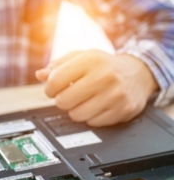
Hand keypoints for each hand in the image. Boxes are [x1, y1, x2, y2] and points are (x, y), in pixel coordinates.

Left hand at [36, 50, 158, 126]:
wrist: (138, 74)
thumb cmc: (104, 66)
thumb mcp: (81, 57)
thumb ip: (58, 65)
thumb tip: (40, 75)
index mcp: (91, 60)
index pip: (54, 81)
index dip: (49, 88)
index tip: (54, 88)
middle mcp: (105, 76)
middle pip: (63, 101)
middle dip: (61, 100)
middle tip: (70, 95)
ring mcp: (115, 95)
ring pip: (76, 115)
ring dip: (75, 110)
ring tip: (84, 100)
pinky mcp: (123, 110)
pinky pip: (92, 123)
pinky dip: (91, 116)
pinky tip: (98, 105)